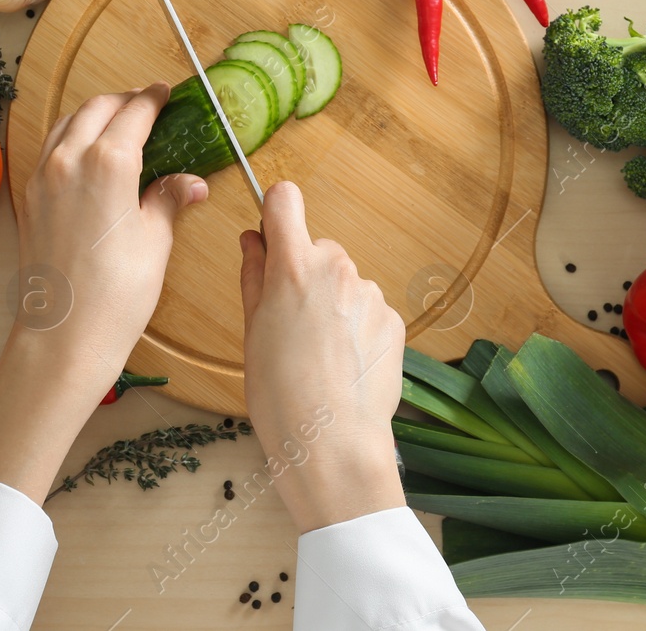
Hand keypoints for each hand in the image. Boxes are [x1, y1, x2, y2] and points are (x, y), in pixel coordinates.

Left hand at [0, 84, 205, 501]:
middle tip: (146, 105)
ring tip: (117, 122)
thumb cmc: (117, 294)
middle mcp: (68, 159)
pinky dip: (69, 138)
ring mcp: (42, 177)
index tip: (166, 94)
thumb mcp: (155, 241)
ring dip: (93, 115)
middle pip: (97, 109)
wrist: (64, 335)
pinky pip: (49, 149)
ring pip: (67, 124)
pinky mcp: (29, 198)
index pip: (134, 113)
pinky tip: (85, 153)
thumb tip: (192, 182)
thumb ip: (169, 199)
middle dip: (123, 101)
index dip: (153, 99)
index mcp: (108, 162)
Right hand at [238, 182, 406, 532]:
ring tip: (319, 355)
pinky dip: (357, 328)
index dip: (275, 213)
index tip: (271, 235)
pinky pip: (368, 309)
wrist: (332, 444)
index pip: (285, 200)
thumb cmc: (281, 395)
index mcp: (293, 267)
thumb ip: (254, 276)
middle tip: (291, 324)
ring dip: (333, 304)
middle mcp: (337, 269)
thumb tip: (253, 240)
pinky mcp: (394, 319)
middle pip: (317, 249)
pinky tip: (344, 365)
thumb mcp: (252, 331)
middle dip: (305, 274)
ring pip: (345, 283)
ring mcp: (370, 294)